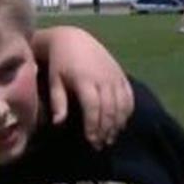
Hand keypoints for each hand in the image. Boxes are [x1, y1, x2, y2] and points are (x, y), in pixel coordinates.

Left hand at [31, 26, 133, 148]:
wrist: (74, 38)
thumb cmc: (60, 62)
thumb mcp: (54, 80)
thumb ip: (58, 102)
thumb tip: (58, 123)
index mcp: (85, 80)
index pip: (93, 108)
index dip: (93, 126)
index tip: (91, 141)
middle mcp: (103, 78)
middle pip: (109, 109)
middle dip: (106, 130)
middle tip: (101, 145)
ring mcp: (114, 76)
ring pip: (122, 105)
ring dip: (118, 124)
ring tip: (111, 137)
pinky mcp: (121, 75)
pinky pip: (129, 96)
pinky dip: (128, 111)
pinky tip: (122, 123)